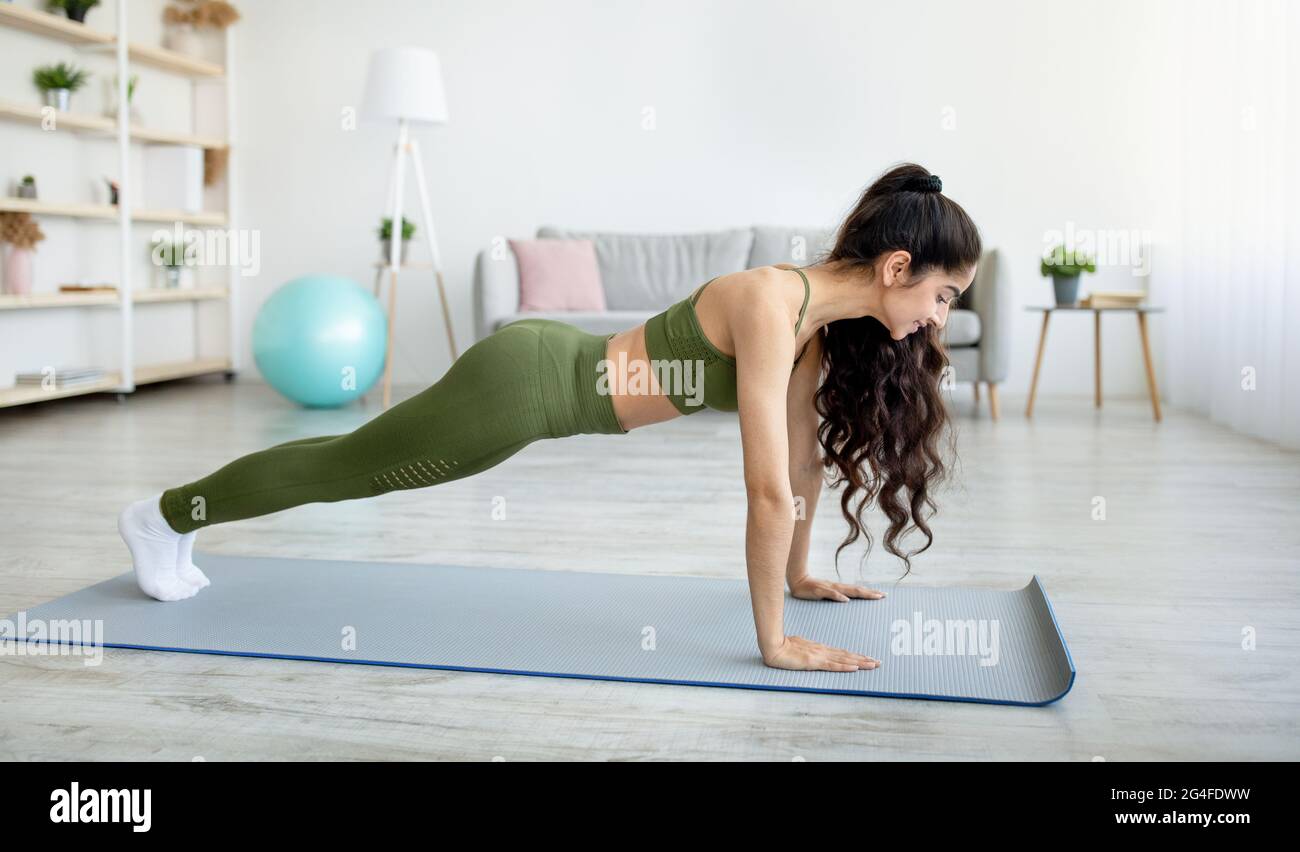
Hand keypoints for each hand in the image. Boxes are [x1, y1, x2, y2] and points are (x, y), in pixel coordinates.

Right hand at [762, 635, 879, 671]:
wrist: (774, 646)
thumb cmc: (784, 647)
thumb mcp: (800, 648)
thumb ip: (809, 651)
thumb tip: (816, 654)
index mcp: (820, 648)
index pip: (842, 654)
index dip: (856, 656)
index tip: (868, 658)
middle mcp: (823, 651)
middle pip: (847, 656)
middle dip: (864, 659)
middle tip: (879, 662)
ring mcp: (820, 656)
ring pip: (844, 660)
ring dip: (860, 663)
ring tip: (873, 665)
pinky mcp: (814, 662)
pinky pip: (833, 665)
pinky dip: (845, 667)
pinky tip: (854, 668)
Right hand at [788, 575, 886, 601]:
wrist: (796, 581)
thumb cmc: (811, 589)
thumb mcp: (826, 594)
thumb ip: (836, 597)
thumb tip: (847, 600)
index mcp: (839, 589)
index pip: (858, 591)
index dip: (870, 593)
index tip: (883, 595)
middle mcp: (837, 587)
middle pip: (857, 590)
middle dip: (870, 593)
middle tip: (883, 596)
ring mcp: (828, 588)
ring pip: (847, 590)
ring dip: (860, 593)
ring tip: (872, 596)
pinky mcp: (819, 590)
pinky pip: (830, 594)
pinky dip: (838, 596)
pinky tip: (846, 600)